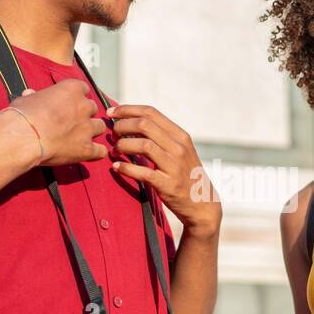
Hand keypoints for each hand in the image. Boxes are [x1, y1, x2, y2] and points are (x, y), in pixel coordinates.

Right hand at [6, 80, 106, 169]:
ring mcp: (87, 128)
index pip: (83, 89)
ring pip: (100, 127)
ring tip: (80, 138)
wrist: (23, 137)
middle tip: (71, 122)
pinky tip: (88, 153)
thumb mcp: (26, 100)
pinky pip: (101, 151)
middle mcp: (84, 106)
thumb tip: (30, 95)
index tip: (68, 104)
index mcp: (71, 89)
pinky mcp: (87, 149)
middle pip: (93, 108)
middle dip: (84, 115)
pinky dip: (96, 153)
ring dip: (92, 132)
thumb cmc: (22, 116)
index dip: (76, 98)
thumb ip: (34, 97)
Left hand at [107, 103, 221, 237]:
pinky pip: (143, 173)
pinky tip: (117, 167)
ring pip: (143, 145)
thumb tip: (132, 123)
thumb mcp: (180, 150)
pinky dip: (126, 168)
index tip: (111, 113)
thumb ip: (161, 137)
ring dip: (123, 145)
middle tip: (112, 133)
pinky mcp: (168, 185)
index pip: (151, 112)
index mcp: (180, 135)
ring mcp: (174, 166)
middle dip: (122, 126)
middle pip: (145, 125)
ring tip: (115, 150)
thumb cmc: (185, 174)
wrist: (202, 204)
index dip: (127, 110)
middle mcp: (179, 147)